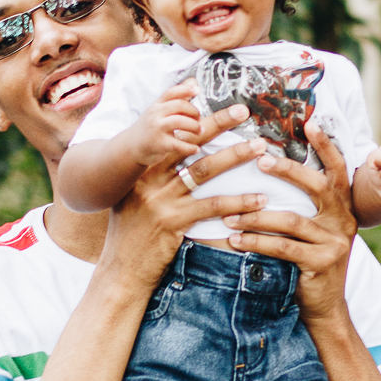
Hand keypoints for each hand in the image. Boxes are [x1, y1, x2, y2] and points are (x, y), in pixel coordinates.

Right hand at [100, 103, 266, 292]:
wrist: (119, 272)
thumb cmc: (130, 239)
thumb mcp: (134, 203)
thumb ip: (153, 183)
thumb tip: (178, 165)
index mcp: (142, 172)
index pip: (172, 138)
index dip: (195, 122)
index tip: (217, 108)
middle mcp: (149, 181)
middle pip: (189, 145)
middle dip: (218, 124)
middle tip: (244, 112)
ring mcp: (161, 201)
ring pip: (204, 170)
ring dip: (235, 156)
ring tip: (261, 149)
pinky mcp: (173, 222)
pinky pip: (213, 207)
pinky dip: (239, 202)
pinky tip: (259, 200)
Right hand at [126, 80, 202, 165]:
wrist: (132, 146)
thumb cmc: (150, 128)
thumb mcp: (159, 111)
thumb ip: (176, 100)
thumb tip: (193, 82)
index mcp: (157, 105)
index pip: (171, 92)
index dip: (185, 89)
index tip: (198, 90)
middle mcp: (155, 114)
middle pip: (178, 105)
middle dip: (193, 111)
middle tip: (199, 119)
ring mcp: (156, 129)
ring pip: (179, 121)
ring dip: (194, 126)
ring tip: (200, 131)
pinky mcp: (159, 144)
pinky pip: (178, 144)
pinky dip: (190, 147)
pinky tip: (195, 149)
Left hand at [220, 119, 356, 325]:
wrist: (325, 306)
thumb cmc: (311, 260)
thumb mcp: (315, 230)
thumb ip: (308, 204)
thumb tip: (274, 169)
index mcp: (343, 207)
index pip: (338, 169)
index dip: (327, 146)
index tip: (311, 123)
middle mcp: (343, 220)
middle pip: (317, 186)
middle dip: (288, 171)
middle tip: (259, 160)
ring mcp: (334, 242)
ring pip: (290, 220)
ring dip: (255, 216)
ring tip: (228, 214)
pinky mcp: (321, 262)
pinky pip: (282, 247)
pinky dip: (255, 242)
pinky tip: (235, 239)